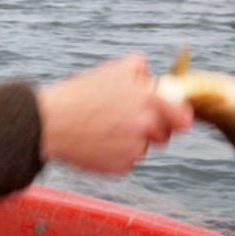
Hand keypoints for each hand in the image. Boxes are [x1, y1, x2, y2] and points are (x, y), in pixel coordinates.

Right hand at [36, 53, 192, 172]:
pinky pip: (126, 160)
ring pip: (142, 146)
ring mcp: (133, 149)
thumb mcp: (111, 69)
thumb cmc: (79, 93)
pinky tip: (97, 140)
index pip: (182, 117)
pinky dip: (115, 153)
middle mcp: (145, 126)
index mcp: (147, 100)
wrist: (52, 121)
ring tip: (104, 126)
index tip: (176, 117)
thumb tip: (150, 76)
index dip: (179, 117)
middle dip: (152, 127)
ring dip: (131, 139)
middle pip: (164, 134)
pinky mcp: (120, 167)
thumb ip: (138, 69)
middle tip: (129, 119)